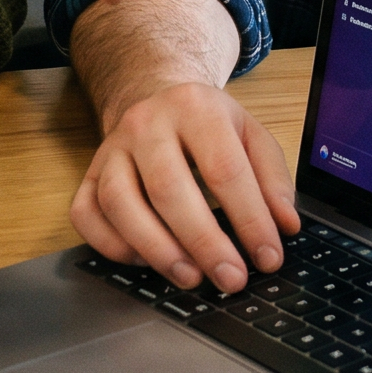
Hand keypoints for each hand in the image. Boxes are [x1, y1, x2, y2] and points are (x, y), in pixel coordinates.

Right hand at [71, 82, 299, 291]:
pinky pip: (86, 214)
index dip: (249, 219)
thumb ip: (273, 178)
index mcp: (195, 108)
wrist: (155, 94)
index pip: (224, 169)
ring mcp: (111, 148)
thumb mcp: (250, 133)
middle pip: (169, 188)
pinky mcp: (88, 173)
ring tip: (190, 277)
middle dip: (203, 242)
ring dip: (156, 249)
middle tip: (230, 278)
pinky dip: (112, 245)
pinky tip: (145, 261)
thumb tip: (285, 225)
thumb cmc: (207, 124)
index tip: (268, 257)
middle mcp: (147, 123)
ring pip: (120, 202)